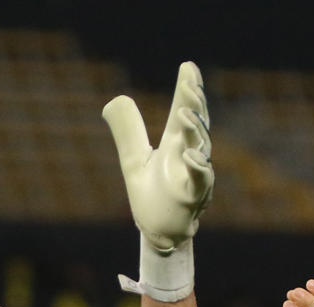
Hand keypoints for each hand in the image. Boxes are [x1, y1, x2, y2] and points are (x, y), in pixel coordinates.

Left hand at [102, 62, 213, 252]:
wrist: (159, 233)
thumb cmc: (152, 197)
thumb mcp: (134, 161)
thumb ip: (127, 133)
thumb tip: (113, 101)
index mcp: (175, 144)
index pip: (183, 111)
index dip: (187, 90)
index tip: (188, 66)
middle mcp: (188, 154)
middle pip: (197, 123)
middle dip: (195, 103)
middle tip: (189, 84)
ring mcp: (194, 174)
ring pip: (201, 147)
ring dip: (194, 129)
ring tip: (183, 113)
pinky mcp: (194, 196)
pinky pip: (201, 178)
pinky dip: (197, 165)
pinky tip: (190, 153)